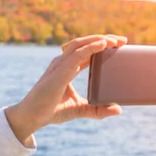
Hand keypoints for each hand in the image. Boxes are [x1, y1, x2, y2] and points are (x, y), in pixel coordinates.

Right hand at [5, 34, 126, 143]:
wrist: (33, 117)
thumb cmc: (51, 111)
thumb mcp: (79, 109)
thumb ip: (97, 110)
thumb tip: (118, 109)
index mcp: (67, 68)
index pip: (87, 51)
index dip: (102, 45)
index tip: (119, 45)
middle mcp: (63, 62)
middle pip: (85, 43)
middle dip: (105, 39)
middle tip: (123, 41)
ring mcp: (60, 65)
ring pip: (81, 44)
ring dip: (99, 40)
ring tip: (116, 41)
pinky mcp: (60, 72)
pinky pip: (77, 55)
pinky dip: (91, 48)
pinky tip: (103, 44)